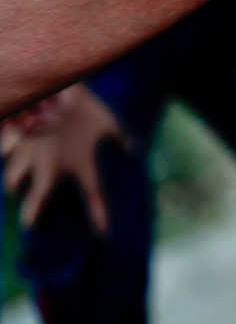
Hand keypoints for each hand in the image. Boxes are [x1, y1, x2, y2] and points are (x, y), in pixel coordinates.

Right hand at [1, 84, 127, 232]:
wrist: (54, 90)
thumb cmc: (85, 106)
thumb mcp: (108, 121)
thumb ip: (121, 137)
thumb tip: (135, 146)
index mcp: (80, 164)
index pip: (95, 196)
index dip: (100, 216)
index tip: (104, 234)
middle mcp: (51, 166)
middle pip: (37, 201)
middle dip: (31, 215)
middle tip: (29, 225)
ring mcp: (28, 156)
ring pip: (12, 182)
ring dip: (13, 187)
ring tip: (14, 190)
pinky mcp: (12, 142)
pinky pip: (3, 157)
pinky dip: (4, 159)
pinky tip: (6, 159)